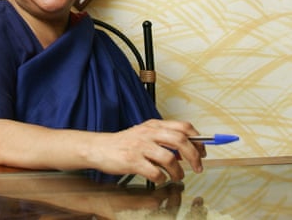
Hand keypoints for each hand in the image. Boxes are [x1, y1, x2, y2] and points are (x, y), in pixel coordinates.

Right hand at [90, 119, 204, 183]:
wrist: (100, 148)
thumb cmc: (124, 143)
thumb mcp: (145, 134)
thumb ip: (164, 138)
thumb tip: (187, 150)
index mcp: (154, 125)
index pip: (183, 126)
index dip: (197, 139)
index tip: (203, 151)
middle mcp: (149, 133)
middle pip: (180, 140)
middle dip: (194, 155)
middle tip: (198, 167)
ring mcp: (140, 146)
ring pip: (169, 158)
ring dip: (178, 171)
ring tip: (177, 176)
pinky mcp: (132, 160)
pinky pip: (155, 172)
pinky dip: (161, 178)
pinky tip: (159, 179)